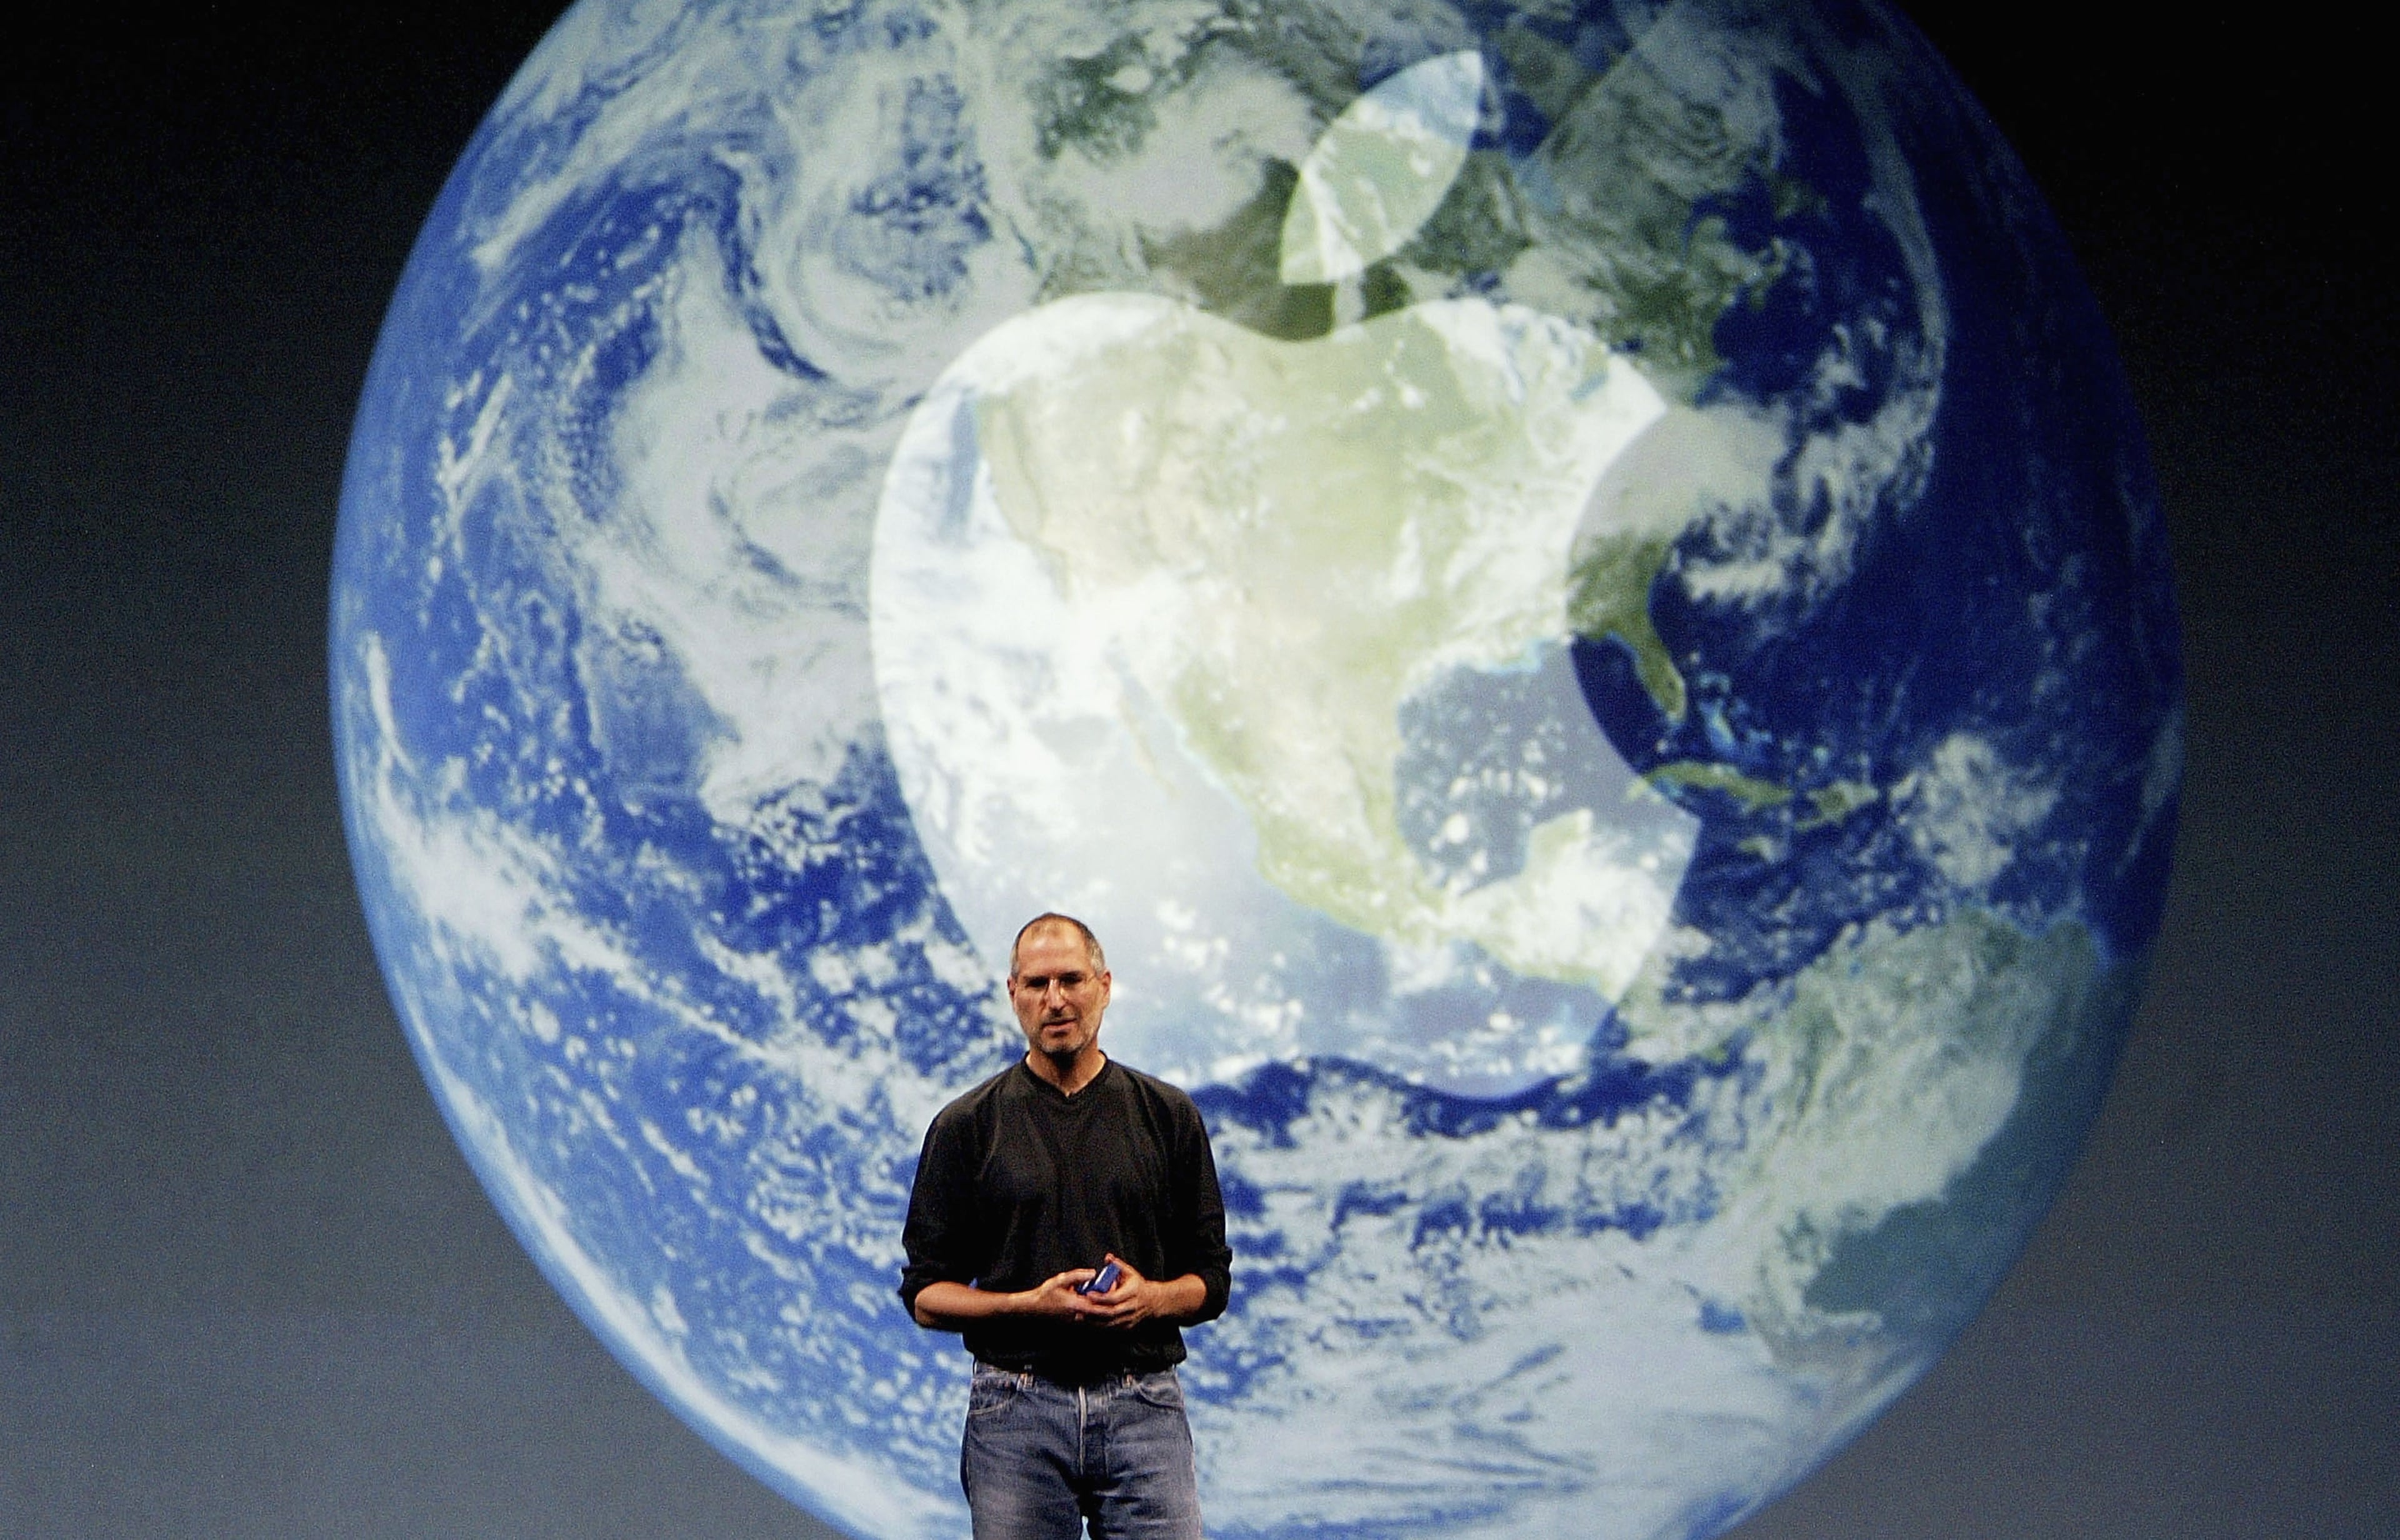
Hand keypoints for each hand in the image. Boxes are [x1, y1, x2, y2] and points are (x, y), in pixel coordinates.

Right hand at [1019, 1267, 1103, 1319]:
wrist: (1034, 1307)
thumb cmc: (1045, 1294)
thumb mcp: (1062, 1279)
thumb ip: (1078, 1275)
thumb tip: (1093, 1273)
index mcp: (1077, 1306)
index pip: (1100, 1307)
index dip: (1109, 1299)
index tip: (1113, 1288)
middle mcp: (1079, 1315)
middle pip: (1100, 1311)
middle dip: (1107, 1300)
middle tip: (1111, 1286)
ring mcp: (1076, 1319)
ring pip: (1095, 1313)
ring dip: (1100, 1303)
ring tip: (1103, 1289)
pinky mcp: (1074, 1319)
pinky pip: (1088, 1314)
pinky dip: (1093, 1305)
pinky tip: (1089, 1295)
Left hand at [1074, 1254, 1200, 1329]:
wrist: (1152, 1302)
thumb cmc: (1138, 1286)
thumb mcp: (1130, 1272)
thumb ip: (1118, 1265)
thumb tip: (1108, 1257)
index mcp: (1132, 1292)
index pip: (1114, 1298)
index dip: (1100, 1298)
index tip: (1088, 1294)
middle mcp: (1131, 1307)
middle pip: (1110, 1312)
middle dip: (1094, 1311)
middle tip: (1080, 1308)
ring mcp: (1129, 1318)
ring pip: (1109, 1323)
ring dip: (1094, 1321)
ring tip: (1080, 1316)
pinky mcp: (1126, 1326)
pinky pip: (1111, 1328)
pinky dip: (1099, 1326)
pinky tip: (1089, 1322)